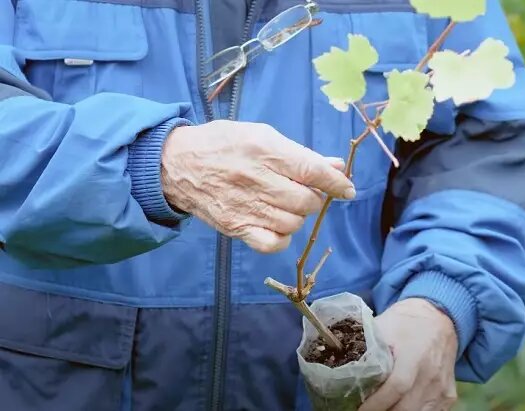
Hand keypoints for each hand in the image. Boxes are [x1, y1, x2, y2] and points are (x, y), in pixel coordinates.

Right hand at [160, 120, 354, 252]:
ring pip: (293, 223)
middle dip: (315, 198)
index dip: (336, 183)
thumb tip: (335, 166)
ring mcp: (244, 206)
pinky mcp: (235, 227)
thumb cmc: (222, 144)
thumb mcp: (261, 136)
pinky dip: (283, 237)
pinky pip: (273, 243)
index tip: (348, 189)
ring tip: (287, 204)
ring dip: (298, 216)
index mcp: (264, 150)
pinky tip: (277, 224)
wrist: (175, 164)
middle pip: (305, 201)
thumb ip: (300, 154)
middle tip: (304, 191)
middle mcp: (255, 179)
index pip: (312, 171)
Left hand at [359, 298, 457, 410]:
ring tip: (381, 409)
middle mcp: (432, 374)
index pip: (397, 386)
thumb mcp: (383, 327)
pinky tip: (398, 407)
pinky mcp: (449, 395)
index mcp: (415, 354)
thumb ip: (366, 348)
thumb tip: (343, 366)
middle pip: (407, 407)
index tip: (360, 409)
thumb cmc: (405, 322)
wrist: (438, 317)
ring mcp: (442, 387)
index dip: (377, 403)